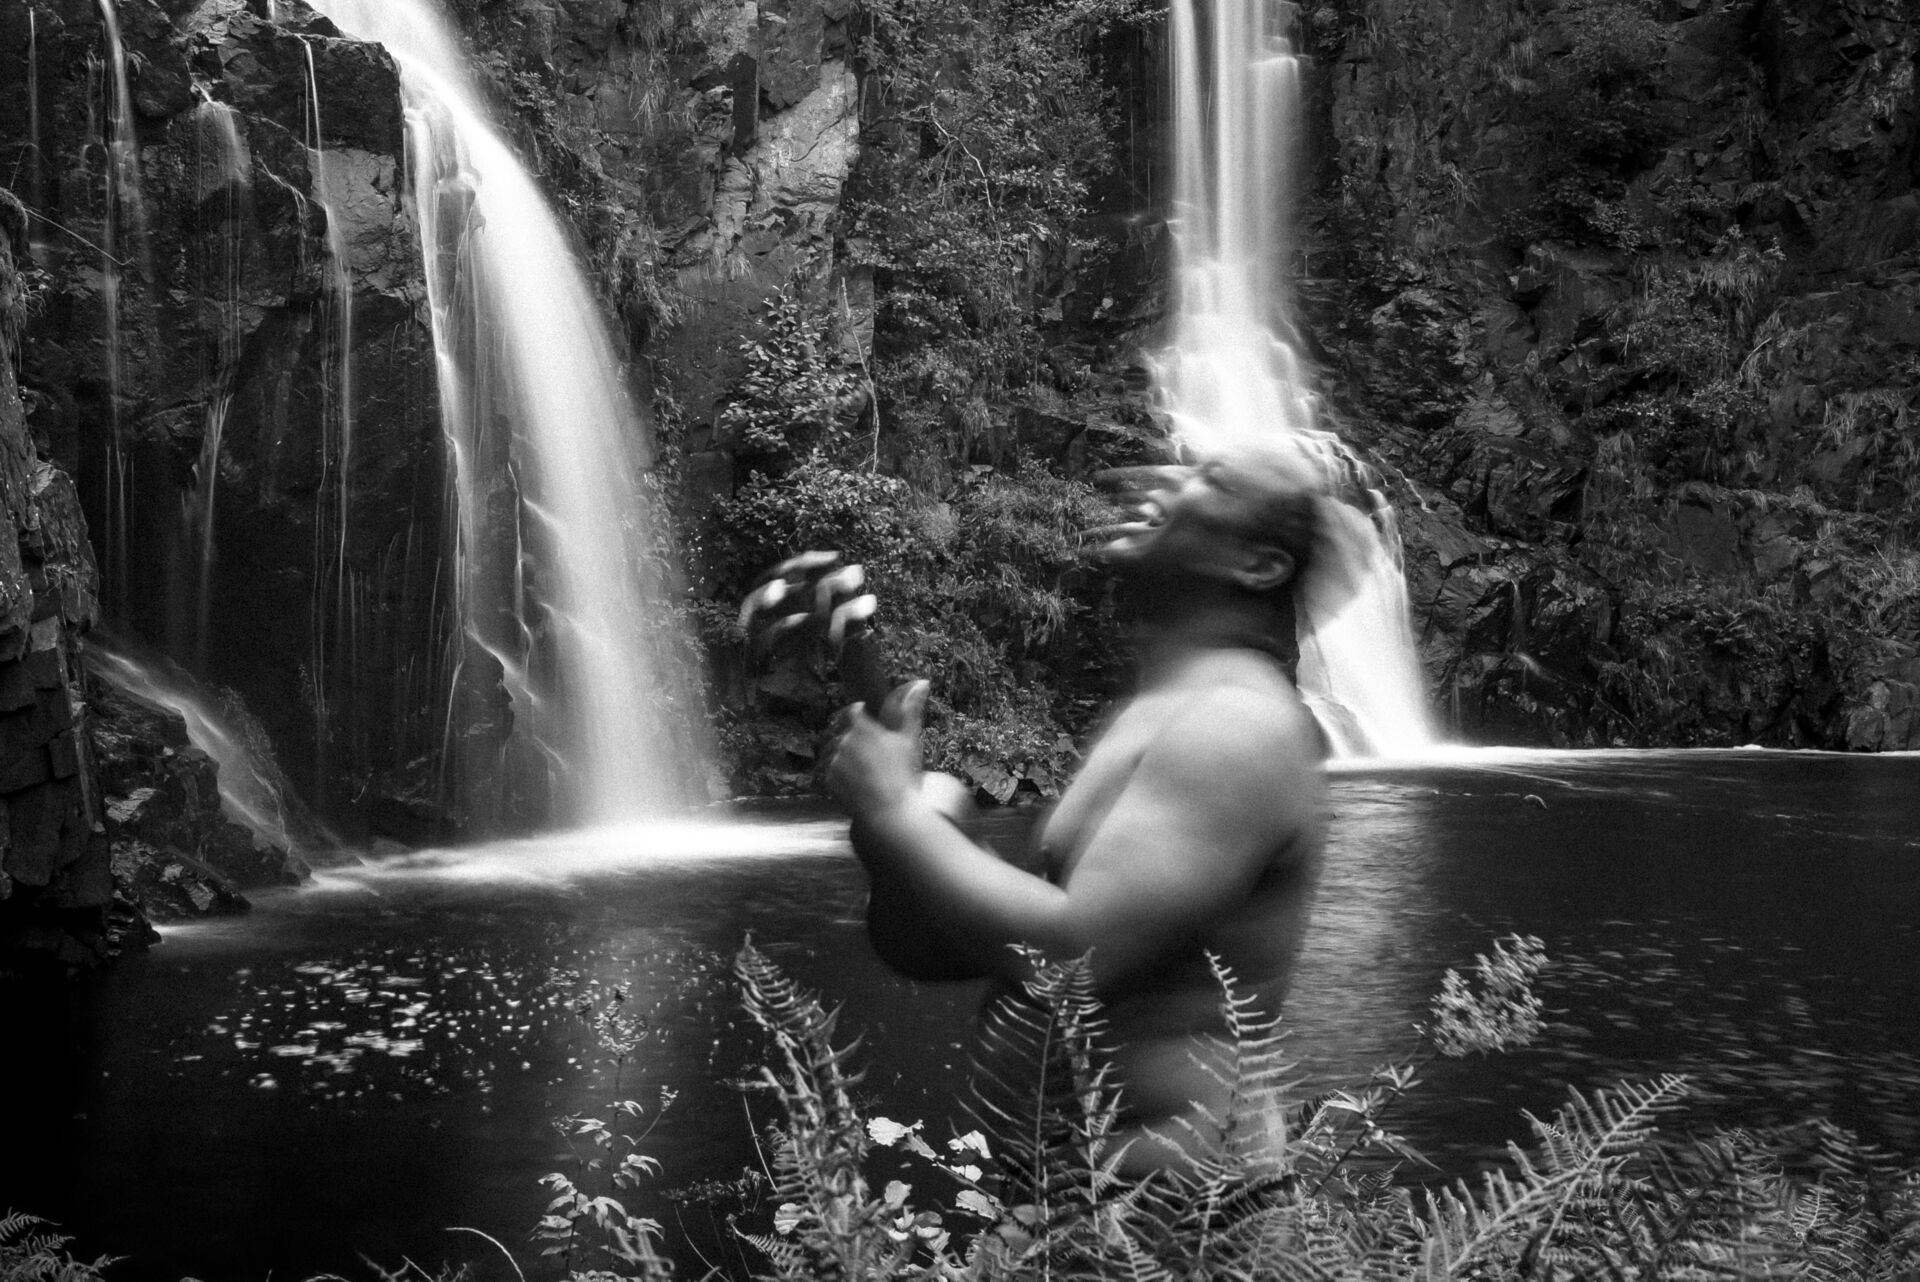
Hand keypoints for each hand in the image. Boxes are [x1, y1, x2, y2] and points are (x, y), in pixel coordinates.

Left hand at [825, 679, 929, 820]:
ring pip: (836, 753)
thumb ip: (910, 708)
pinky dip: (842, 777)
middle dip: (854, 742)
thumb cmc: (903, 773)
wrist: (891, 810)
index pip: (852, 712)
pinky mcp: (828, 778)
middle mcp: (844, 740)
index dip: (859, 717)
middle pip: (843, 733)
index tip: (867, 726)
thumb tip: (922, 681)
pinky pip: (831, 772)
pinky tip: (858, 785)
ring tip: (866, 774)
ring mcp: (834, 760)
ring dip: (847, 760)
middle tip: (871, 759)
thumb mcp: (908, 738)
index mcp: (863, 727)